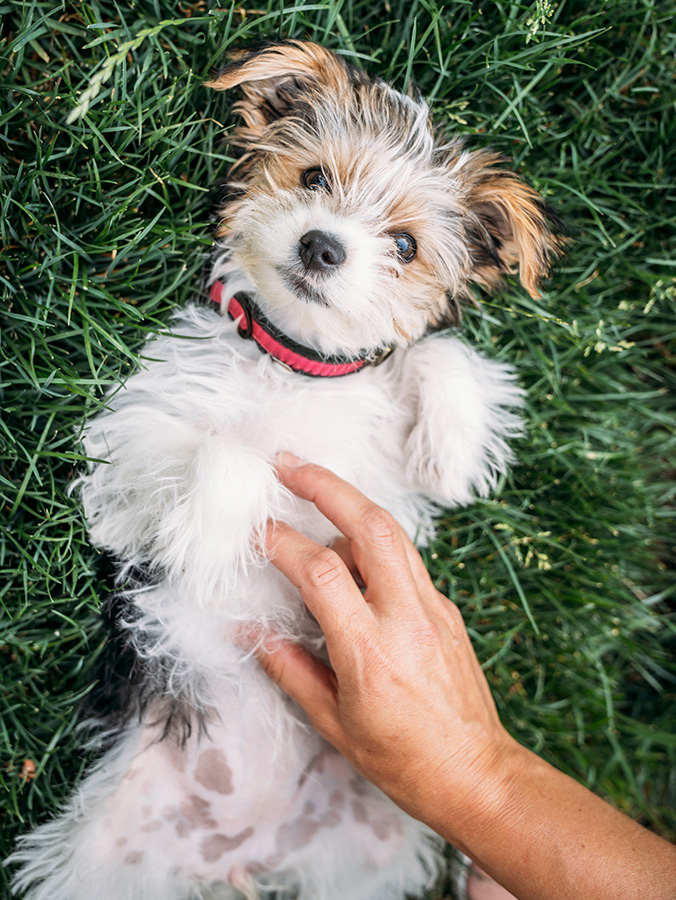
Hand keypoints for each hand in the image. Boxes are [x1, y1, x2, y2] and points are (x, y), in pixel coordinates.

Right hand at [256, 454, 517, 827]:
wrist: (475, 774)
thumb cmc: (401, 759)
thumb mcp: (332, 722)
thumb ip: (288, 668)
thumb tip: (249, 631)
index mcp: (370, 650)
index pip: (320, 572)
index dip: (281, 542)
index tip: (254, 530)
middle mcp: (407, 616)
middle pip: (370, 525)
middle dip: (327, 485)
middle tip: (289, 465)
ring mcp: (434, 608)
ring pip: (393, 533)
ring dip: (352, 504)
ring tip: (314, 495)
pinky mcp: (447, 609)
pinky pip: (406, 559)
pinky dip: (373, 542)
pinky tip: (349, 552)